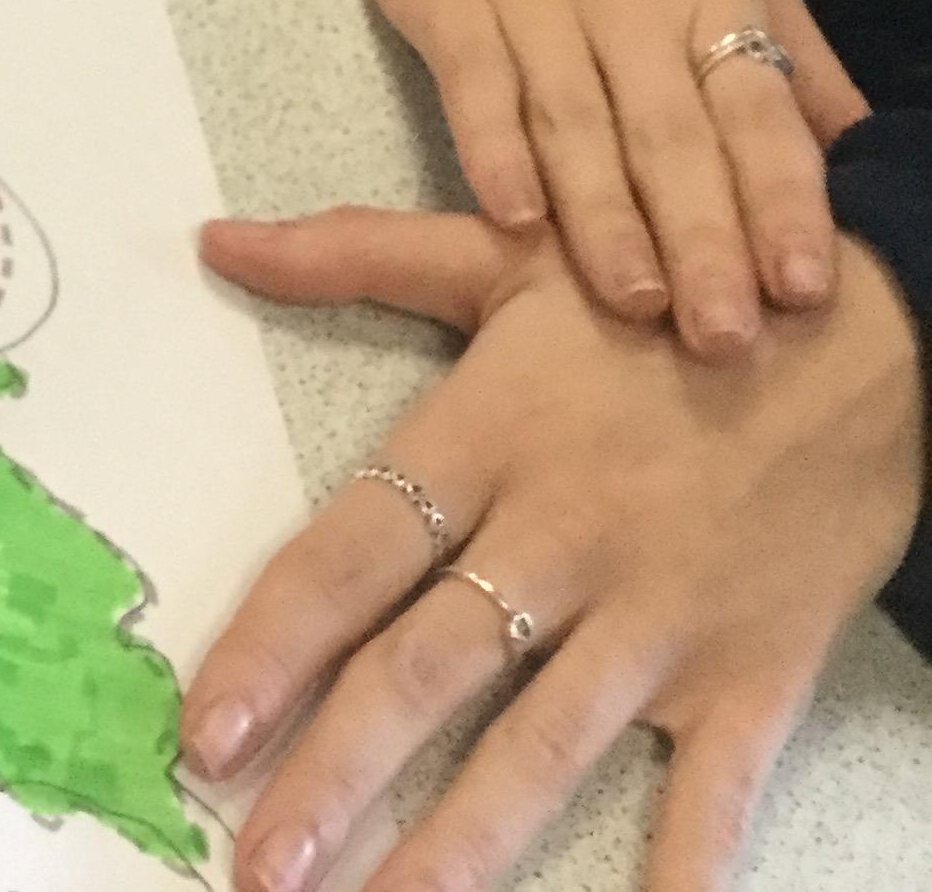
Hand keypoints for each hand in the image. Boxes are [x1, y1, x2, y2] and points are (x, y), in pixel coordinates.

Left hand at [186, 204, 924, 891]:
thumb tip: (219, 241)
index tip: (203, 727)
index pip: (350, 557)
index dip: (272, 646)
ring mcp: (658, 614)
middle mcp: (560, 535)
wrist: (866, 324)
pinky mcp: (753, 668)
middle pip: (425, 670)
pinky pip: (711, 792)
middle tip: (259, 865)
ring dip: (455, 844)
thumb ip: (356, 255)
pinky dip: (680, 871)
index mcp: (488, 437)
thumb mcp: (508, 254)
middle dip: (334, 777)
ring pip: (540, 745)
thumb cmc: (661, 289)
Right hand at [333, 0, 865, 353]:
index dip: (781, 199)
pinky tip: (511, 214)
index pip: (755, 109)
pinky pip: (476, 80)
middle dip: (703, 240)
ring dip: (605, 217)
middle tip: (726, 341)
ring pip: (577, 121)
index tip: (806, 288)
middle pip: (671, 134)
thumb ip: (786, 49)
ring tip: (635, 304)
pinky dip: (494, 147)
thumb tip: (860, 148)